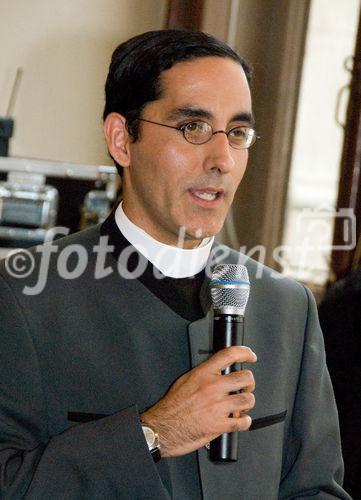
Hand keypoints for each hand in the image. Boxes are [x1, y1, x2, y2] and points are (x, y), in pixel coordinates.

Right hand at [140, 345, 256, 456]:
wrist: (162, 428)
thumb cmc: (171, 406)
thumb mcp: (185, 380)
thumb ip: (204, 374)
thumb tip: (218, 371)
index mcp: (203, 374)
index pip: (229, 355)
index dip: (244, 353)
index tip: (250, 356)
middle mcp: (212, 387)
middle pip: (245, 378)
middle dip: (249, 384)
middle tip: (245, 388)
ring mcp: (217, 406)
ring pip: (248, 400)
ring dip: (246, 404)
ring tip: (239, 406)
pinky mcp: (219, 425)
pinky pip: (243, 422)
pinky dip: (244, 422)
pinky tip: (239, 421)